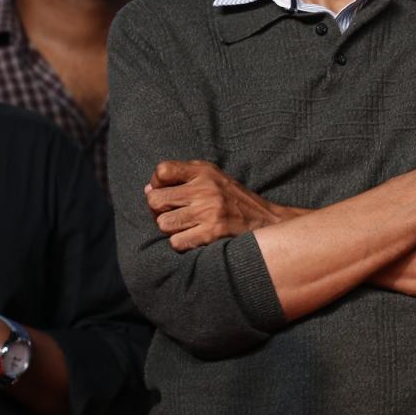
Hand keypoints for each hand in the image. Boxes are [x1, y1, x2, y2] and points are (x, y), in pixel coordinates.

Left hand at [145, 160, 304, 251]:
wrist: (267, 221)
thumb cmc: (235, 200)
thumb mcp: (213, 178)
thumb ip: (183, 179)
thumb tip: (148, 190)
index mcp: (204, 171)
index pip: (162, 171)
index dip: (157, 184)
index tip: (167, 193)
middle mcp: (205, 188)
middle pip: (155, 200)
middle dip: (159, 211)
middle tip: (173, 214)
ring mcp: (208, 211)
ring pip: (163, 224)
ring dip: (171, 229)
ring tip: (186, 227)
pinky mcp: (212, 232)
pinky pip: (176, 242)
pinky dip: (181, 243)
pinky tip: (193, 238)